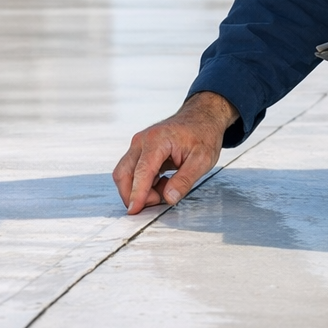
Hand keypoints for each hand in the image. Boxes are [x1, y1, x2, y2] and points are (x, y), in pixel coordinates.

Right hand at [112, 91, 237, 214]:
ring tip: (165, 190)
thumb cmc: (203, 134)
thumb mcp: (202, 160)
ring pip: (126, 175)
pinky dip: (144, 184)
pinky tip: (163, 184)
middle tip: (156, 203)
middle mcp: (142, 141)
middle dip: (134, 195)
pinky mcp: (140, 151)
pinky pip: (133, 173)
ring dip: (140, 190)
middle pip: (123, 174)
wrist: (202, 117)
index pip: (141, 172)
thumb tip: (168, 198)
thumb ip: (184, 180)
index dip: (137, 194)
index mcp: (157, 140)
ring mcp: (139, 145)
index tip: (134, 210)